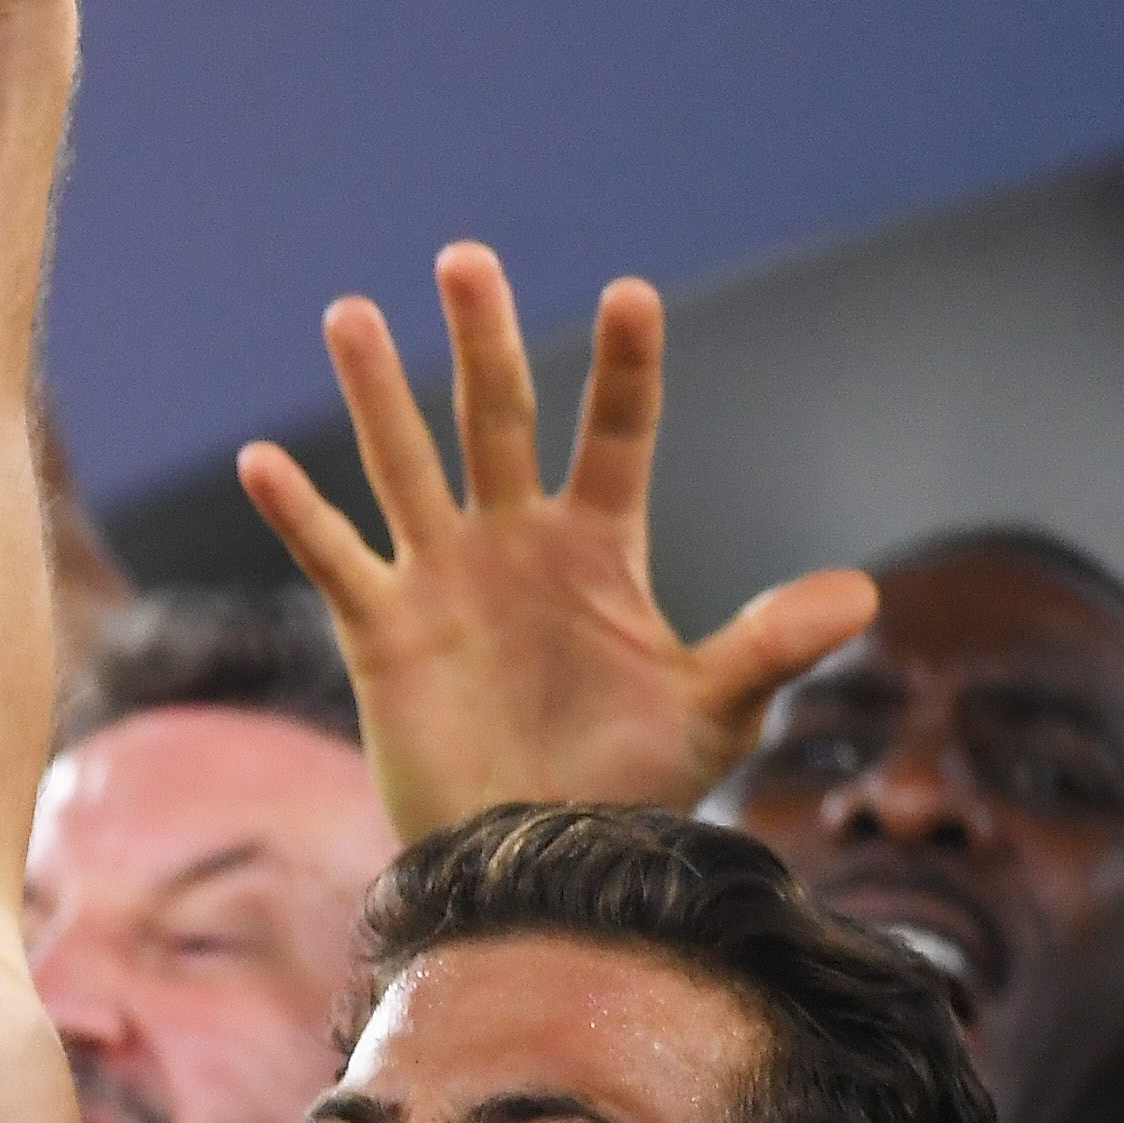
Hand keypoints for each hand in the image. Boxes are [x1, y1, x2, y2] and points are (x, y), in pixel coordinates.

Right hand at [234, 243, 876, 843]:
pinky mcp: (382, 628)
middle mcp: (514, 542)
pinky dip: (296, 512)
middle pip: (498, 417)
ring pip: (405, 463)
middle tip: (467, 258)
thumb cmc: (626, 787)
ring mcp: (442, 578)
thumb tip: (864, 599)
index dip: (623, 367)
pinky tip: (260, 459)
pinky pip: (334, 558)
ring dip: (376, 390)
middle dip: (484, 338)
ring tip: (351, 312)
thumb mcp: (712, 712)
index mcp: (598, 547)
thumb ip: (770, 645)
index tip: (630, 295)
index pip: (615, 434)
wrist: (537, 864)